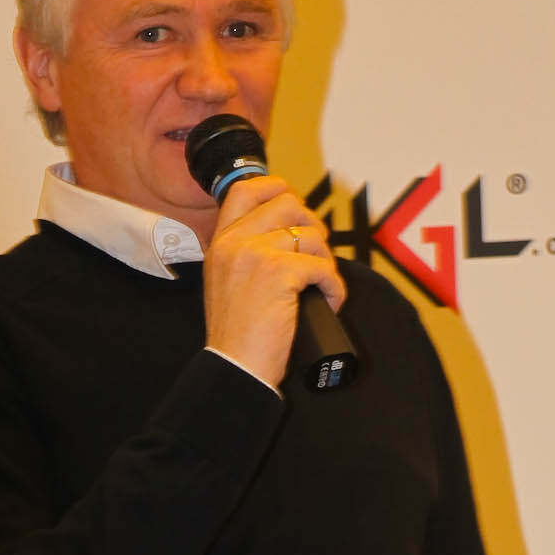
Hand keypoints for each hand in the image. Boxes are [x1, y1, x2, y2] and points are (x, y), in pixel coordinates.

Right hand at [203, 176, 345, 387]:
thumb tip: (287, 236)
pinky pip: (323, 266)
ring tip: (321, 285)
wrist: (235, 366)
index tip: (295, 207)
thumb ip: (245, 255)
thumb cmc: (237, 336)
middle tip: (317, 252)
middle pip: (287, 203)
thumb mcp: (227, 284)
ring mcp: (256, 254)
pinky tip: (329, 301)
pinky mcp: (280, 272)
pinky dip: (334, 286)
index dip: (276, 188)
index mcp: (220, 243)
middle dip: (312, 225)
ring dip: (325, 260)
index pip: (245, 190)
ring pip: (311, 235)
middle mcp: (235, 242)